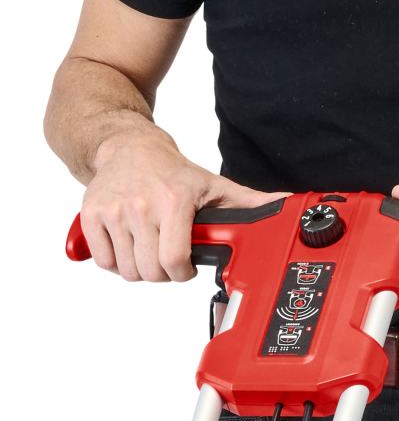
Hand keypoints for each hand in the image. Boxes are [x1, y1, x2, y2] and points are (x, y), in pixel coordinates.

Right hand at [81, 129, 289, 280]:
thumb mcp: (215, 185)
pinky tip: (129, 246)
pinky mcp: (91, 215)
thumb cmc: (172, 171)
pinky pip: (103, 261)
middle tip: (168, 258)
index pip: (174, 259)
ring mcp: (114, 210)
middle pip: (150, 271)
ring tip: (150, 249)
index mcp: (174, 200)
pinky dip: (115, 262)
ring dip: (140, 269)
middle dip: (163, 273)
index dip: (182, 273)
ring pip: (127, 270)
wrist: (128, 147)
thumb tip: (286, 207)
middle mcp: (142, 205)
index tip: (186, 267)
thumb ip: (250, 203)